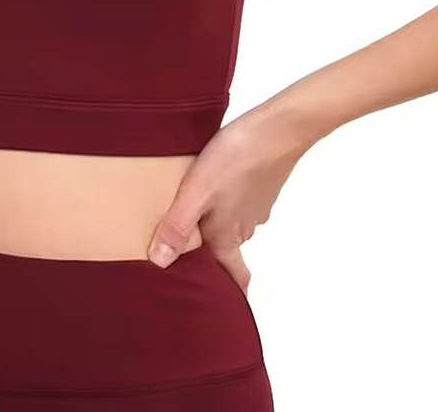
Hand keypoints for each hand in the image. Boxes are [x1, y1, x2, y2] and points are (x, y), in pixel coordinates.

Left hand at [146, 100, 310, 291]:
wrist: (278, 128)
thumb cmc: (235, 160)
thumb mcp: (196, 192)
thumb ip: (178, 226)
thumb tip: (159, 264)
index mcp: (228, 235)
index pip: (235, 277)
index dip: (229, 294)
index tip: (218, 308)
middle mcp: (244, 226)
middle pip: (226, 250)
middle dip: (208, 255)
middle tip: (181, 252)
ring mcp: (254, 205)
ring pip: (230, 223)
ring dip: (211, 223)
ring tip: (184, 212)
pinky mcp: (258, 183)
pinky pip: (235, 200)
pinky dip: (221, 200)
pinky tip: (206, 183)